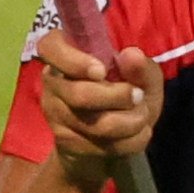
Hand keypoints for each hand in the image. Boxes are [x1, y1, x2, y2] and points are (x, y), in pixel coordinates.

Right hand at [34, 29, 162, 189]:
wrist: (116, 138)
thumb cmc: (127, 94)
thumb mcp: (143, 78)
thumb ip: (141, 67)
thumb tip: (131, 55)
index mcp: (66, 53)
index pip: (50, 47)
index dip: (74, 60)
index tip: (101, 71)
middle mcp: (53, 82)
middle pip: (78, 94)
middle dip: (118, 97)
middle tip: (139, 96)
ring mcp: (55, 113)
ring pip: (93, 124)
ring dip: (130, 122)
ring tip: (143, 116)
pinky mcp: (65, 141)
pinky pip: (100, 145)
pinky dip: (129, 141)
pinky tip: (136, 134)